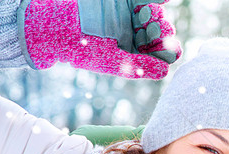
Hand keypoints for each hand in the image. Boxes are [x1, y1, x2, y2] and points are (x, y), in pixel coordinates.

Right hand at [21, 0, 181, 78]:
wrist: (58, 26)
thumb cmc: (84, 49)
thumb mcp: (113, 60)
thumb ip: (141, 65)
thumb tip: (166, 71)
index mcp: (138, 54)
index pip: (163, 54)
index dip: (169, 49)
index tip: (168, 45)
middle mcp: (137, 36)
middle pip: (161, 34)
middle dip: (161, 30)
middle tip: (151, 26)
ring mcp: (131, 18)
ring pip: (154, 16)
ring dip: (155, 14)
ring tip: (146, 13)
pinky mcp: (125, 2)